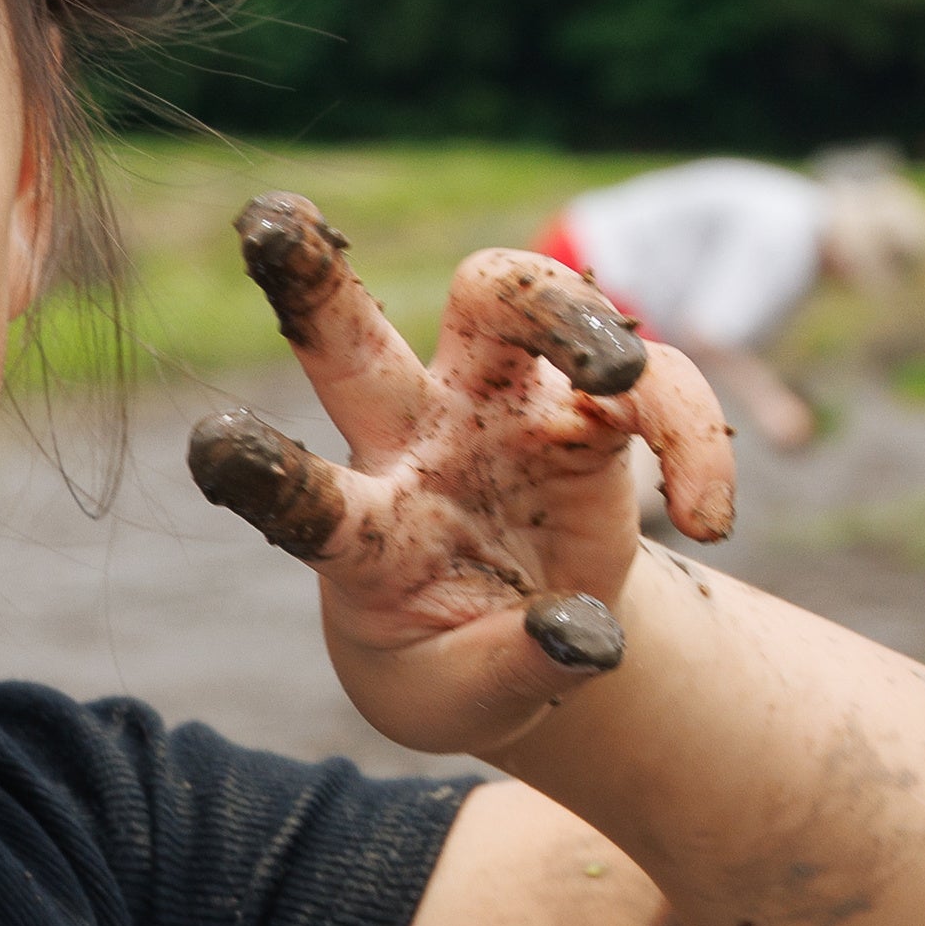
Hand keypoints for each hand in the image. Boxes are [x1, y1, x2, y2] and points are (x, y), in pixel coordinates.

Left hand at [187, 193, 735, 758]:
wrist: (519, 642)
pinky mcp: (586, 411)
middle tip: (271, 222)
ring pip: (508, 299)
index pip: (299, 499)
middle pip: (356, 333)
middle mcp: (411, 442)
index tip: (214, 447)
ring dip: (566, 312)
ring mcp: (498, 409)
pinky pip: (651, 385)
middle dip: (309, 277)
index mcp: (357, 531)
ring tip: (620, 383)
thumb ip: (506, 672)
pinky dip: (693, 436)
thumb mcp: (459, 704)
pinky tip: (710, 521)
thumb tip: (577, 632)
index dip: (260, 472)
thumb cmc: (455, 665)